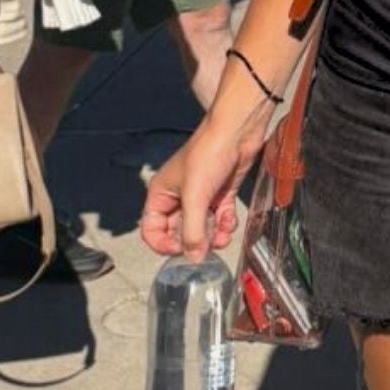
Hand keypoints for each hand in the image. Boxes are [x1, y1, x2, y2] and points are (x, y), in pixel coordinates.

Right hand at [140, 117, 264, 261]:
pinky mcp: (221, 193)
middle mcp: (178, 197)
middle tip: (206, 247)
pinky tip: (230, 224)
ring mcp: (201, 195)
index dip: (163, 244)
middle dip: (193, 241)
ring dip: (212, 236)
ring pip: (202, 226)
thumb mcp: (195, 197)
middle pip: (178, 231)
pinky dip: (226, 224)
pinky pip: (220, 217)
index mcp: (161, 194)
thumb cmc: (208, 155)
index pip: (151, 229)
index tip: (180, 251)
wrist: (237, 132)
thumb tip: (193, 258)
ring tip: (223, 238)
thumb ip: (193, 230)